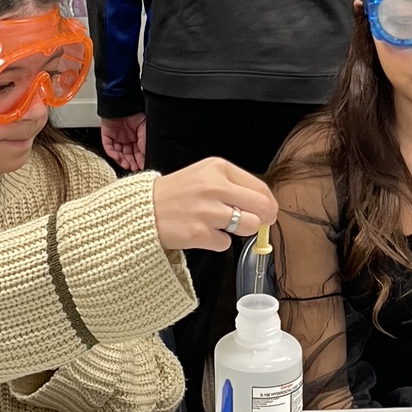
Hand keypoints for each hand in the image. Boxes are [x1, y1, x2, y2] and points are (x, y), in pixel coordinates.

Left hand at [100, 114, 145, 171]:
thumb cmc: (138, 115)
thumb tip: (146, 162)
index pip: (137, 153)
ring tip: (126, 165)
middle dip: (130, 162)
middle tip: (133, 168)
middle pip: (127, 154)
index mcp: (137, 137)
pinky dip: (112, 153)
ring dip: (121, 160)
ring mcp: (116, 136)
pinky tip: (117, 157)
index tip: (140, 168)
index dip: (138, 161)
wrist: (126, 104)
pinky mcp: (107, 134)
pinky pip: (108, 146)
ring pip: (118, 152)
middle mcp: (126, 138)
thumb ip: (145, 149)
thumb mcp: (146, 135)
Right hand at [152, 157, 277, 251]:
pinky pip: (225, 243)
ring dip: (240, 231)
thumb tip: (265, 207)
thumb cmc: (177, 194)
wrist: (142, 209)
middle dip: (263, 219)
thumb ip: (234, 186)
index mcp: (218, 168)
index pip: (260, 188)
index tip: (267, 212)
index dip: (269, 204)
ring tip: (221, 225)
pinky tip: (202, 232)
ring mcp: (207, 211)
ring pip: (248, 226)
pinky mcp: (199, 233)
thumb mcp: (205, 175)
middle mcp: (214, 186)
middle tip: (255, 224)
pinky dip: (217, 241)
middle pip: (261, 207)